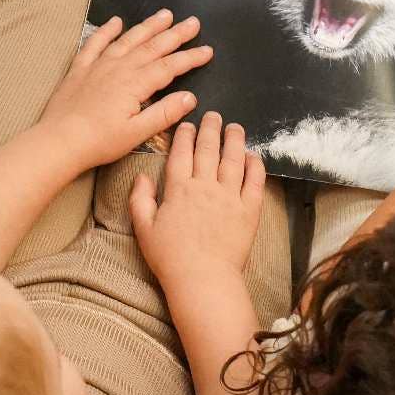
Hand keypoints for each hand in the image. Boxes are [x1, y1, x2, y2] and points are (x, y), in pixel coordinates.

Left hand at [40, 11, 211, 169]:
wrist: (59, 141)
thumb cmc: (99, 141)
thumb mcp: (137, 133)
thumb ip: (164, 113)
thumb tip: (190, 98)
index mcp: (135, 84)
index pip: (170, 67)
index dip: (190, 58)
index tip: (208, 50)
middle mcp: (119, 68)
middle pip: (153, 47)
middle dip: (175, 34)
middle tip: (193, 22)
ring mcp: (98, 65)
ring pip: (128, 40)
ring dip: (148, 26)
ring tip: (165, 14)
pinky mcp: (80, 69)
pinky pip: (95, 43)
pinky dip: (106, 31)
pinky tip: (115, 21)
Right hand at [130, 111, 265, 292]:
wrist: (202, 278)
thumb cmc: (170, 257)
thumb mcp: (144, 229)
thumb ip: (139, 200)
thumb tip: (142, 177)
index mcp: (178, 189)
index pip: (181, 153)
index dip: (184, 136)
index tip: (187, 125)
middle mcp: (205, 186)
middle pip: (209, 149)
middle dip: (211, 129)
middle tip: (214, 116)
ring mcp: (229, 196)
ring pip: (233, 159)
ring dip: (234, 139)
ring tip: (235, 127)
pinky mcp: (249, 209)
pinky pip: (255, 181)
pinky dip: (255, 165)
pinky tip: (253, 156)